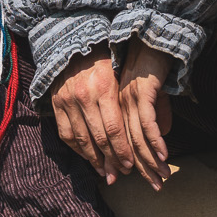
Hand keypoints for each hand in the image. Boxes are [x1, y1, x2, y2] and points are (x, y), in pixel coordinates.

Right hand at [50, 46, 127, 183]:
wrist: (73, 43)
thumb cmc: (105, 60)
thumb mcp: (123, 73)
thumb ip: (135, 99)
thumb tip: (160, 127)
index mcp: (105, 87)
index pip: (114, 128)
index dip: (122, 150)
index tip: (131, 165)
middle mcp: (85, 96)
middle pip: (99, 138)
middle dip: (112, 159)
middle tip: (121, 173)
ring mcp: (67, 101)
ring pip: (81, 139)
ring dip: (94, 159)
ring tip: (106, 171)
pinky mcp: (56, 105)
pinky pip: (66, 134)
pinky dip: (77, 149)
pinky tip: (88, 157)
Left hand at [113, 41, 174, 189]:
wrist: (152, 33)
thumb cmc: (151, 60)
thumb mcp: (150, 89)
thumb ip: (154, 110)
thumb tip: (163, 132)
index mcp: (113, 105)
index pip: (117, 142)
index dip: (127, 163)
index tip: (139, 180)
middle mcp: (117, 104)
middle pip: (126, 145)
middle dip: (142, 169)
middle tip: (155, 187)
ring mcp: (128, 98)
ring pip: (136, 138)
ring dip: (151, 161)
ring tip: (163, 177)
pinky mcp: (142, 92)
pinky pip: (147, 123)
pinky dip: (156, 142)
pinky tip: (164, 156)